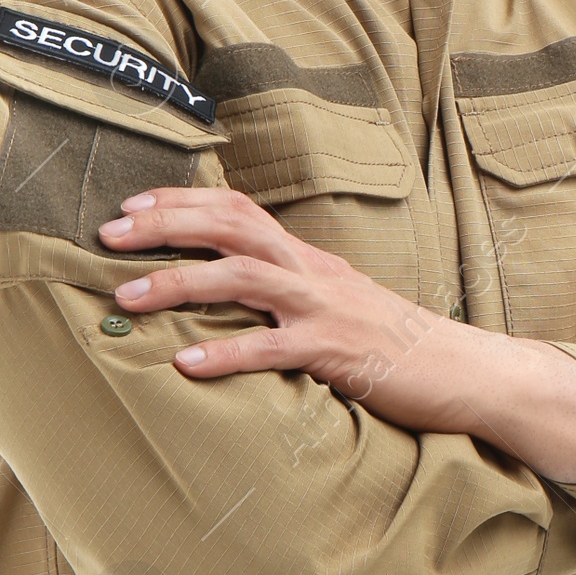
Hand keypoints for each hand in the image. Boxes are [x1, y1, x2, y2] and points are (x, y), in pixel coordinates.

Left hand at [97, 185, 575, 482]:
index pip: (239, 211)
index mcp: (309, 259)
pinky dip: (228, 353)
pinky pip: (274, 349)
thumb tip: (232, 292)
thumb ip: (289, 295)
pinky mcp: (339, 352)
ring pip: (243, 279)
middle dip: (165, 226)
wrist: (468, 372)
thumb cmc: (396, 346)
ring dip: (179, 283)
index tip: (130, 208)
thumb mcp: (338, 305)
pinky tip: (188, 363)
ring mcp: (326, 309)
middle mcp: (313, 273)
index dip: (183, 202)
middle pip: (231, 228)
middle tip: (107, 236)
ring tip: (126, 298)